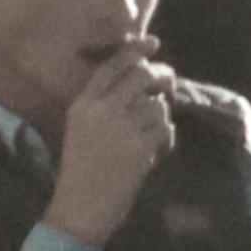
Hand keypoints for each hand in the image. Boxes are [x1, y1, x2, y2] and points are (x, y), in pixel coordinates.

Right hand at [49, 44, 184, 243]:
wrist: (80, 207)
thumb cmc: (82, 171)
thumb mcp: (82, 130)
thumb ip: (104, 105)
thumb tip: (143, 84)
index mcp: (83, 104)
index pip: (111, 65)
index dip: (134, 50)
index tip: (152, 42)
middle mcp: (102, 110)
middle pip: (141, 75)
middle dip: (161, 76)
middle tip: (169, 83)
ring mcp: (122, 127)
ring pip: (157, 105)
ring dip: (161, 117)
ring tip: (151, 135)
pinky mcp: (140, 147)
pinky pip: (165, 129)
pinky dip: (167, 138)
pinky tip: (156, 151)